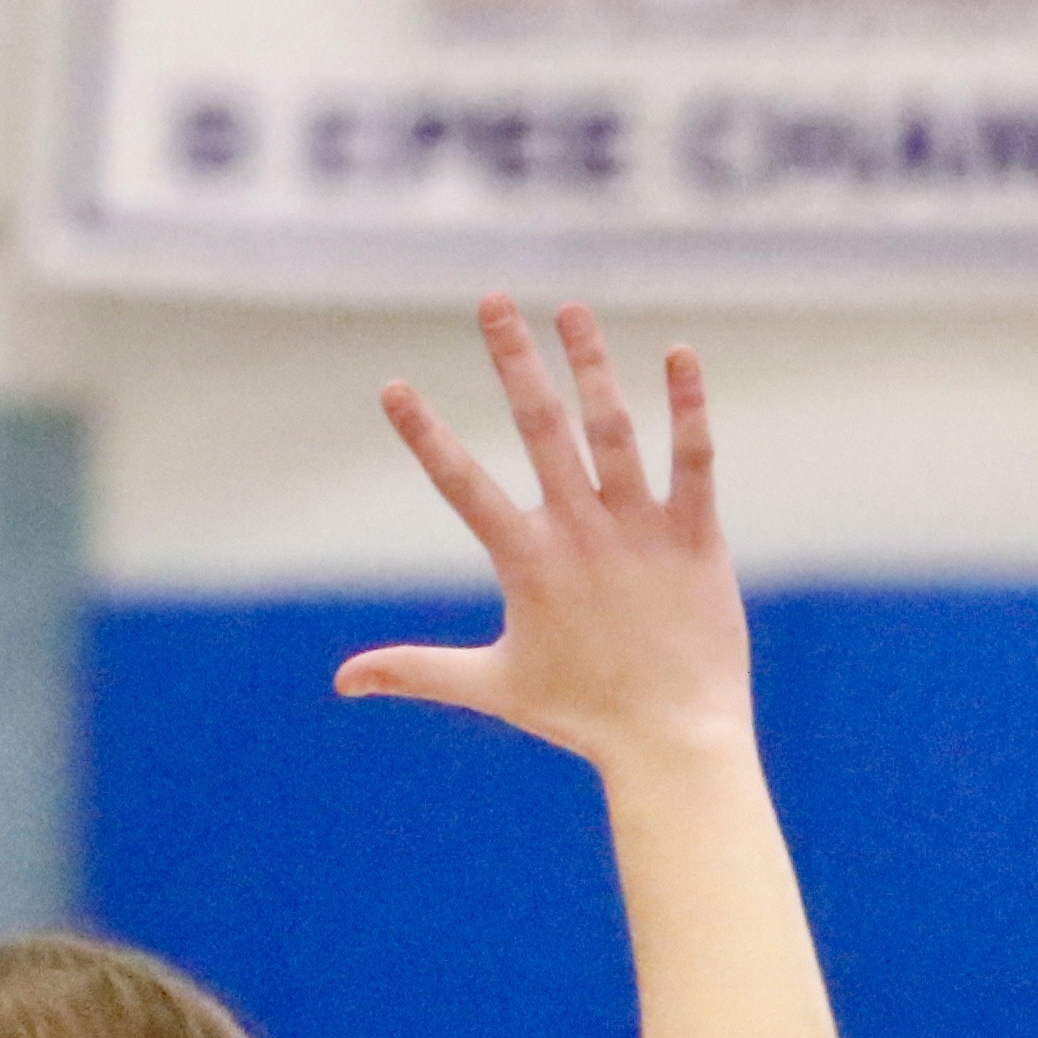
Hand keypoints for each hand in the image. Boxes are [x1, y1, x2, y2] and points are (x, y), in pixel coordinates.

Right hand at [339, 297, 746, 772]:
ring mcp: (639, 526)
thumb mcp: (491, 687)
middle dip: (513, 360)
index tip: (394, 387)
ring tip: (570, 308)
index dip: (424, 433)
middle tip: (494, 301)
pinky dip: (687, 404)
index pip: (461, 483)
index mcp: (525, 562)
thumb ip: (416, 669)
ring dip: (590, 362)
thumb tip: (343, 680)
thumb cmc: (580, 715)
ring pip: (611, 427)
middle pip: (539, 428)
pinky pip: (693, 456)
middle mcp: (579, 531)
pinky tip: (676, 353)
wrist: (671, 736)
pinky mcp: (695, 532)